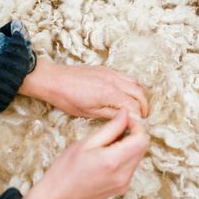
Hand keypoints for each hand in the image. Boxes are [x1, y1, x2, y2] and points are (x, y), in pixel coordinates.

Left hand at [18, 58, 147, 118]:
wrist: (54, 80)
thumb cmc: (68, 99)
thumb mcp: (89, 113)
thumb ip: (111, 115)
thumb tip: (128, 120)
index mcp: (110, 93)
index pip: (135, 106)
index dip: (139, 119)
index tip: (137, 128)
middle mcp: (113, 80)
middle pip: (139, 93)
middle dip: (144, 107)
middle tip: (141, 120)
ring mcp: (110, 73)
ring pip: (135, 82)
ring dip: (138, 95)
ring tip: (135, 108)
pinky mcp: (105, 69)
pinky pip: (125, 76)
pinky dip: (130, 86)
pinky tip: (124, 96)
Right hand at [23, 109, 148, 198]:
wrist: (58, 196)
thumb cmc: (67, 168)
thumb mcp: (87, 142)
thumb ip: (111, 128)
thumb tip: (126, 114)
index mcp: (115, 161)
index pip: (142, 139)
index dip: (136, 125)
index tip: (124, 118)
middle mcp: (124, 175)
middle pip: (142, 148)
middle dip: (133, 133)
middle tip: (114, 127)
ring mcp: (124, 184)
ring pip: (137, 156)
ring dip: (129, 144)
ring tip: (107, 141)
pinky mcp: (121, 188)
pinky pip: (131, 166)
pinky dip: (124, 155)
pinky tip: (107, 153)